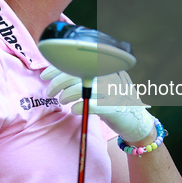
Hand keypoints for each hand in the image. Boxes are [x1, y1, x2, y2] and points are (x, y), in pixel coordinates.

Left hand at [40, 66, 154, 142]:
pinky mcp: (115, 107)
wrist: (136, 121)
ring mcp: (113, 90)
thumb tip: (55, 72)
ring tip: (63, 101)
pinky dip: (78, 107)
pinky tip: (75, 110)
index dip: (57, 67)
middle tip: (50, 92)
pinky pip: (91, 105)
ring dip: (66, 95)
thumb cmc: (112, 101)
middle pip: (77, 72)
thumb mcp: (99, 85)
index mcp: (104, 67)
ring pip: (83, 88)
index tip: (45, 76)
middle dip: (57, 83)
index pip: (77, 60)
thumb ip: (83, 76)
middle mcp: (110, 75)